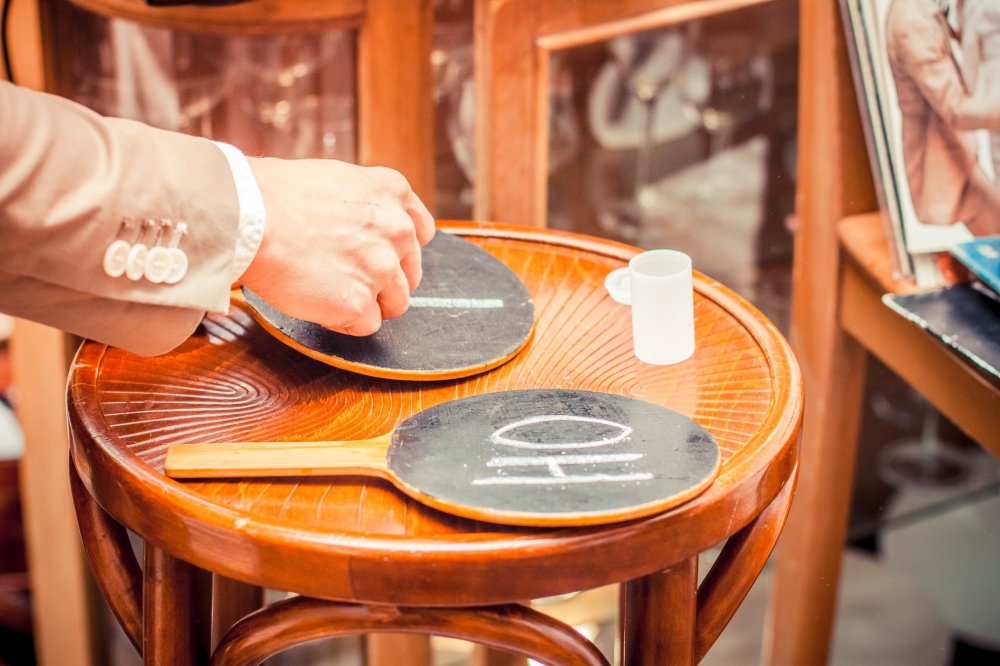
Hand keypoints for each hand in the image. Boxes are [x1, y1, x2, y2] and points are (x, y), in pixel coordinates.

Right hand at [240, 158, 434, 335]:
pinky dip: (345, 321)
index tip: (386, 256)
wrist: (249, 216)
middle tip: (348, 278)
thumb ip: (363, 203)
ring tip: (333, 293)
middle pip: (410, 273)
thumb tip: (359, 226)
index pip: (420, 231)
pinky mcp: (360, 303)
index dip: (401, 250)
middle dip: (385, 280)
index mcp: (392, 193)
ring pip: (396, 303)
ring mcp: (381, 270)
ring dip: (370, 304)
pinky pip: (366, 325)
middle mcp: (397, 231)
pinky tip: (321, 306)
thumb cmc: (274, 195)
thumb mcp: (336, 178)